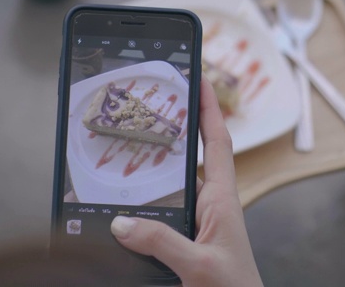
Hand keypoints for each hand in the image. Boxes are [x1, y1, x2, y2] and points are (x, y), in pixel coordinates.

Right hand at [110, 76, 262, 285]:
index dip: (209, 109)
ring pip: (178, 182)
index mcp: (222, 200)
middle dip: (180, 126)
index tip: (198, 80)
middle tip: (156, 104)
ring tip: (136, 143)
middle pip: (196, 155)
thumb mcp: (198, 265)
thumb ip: (162, 243)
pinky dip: (151, 197)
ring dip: (161, 163)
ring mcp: (201, 222)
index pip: (218, 143)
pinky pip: (167, 209)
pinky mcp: (189, 239)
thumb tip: (122, 223)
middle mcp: (212, 205)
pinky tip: (131, 200)